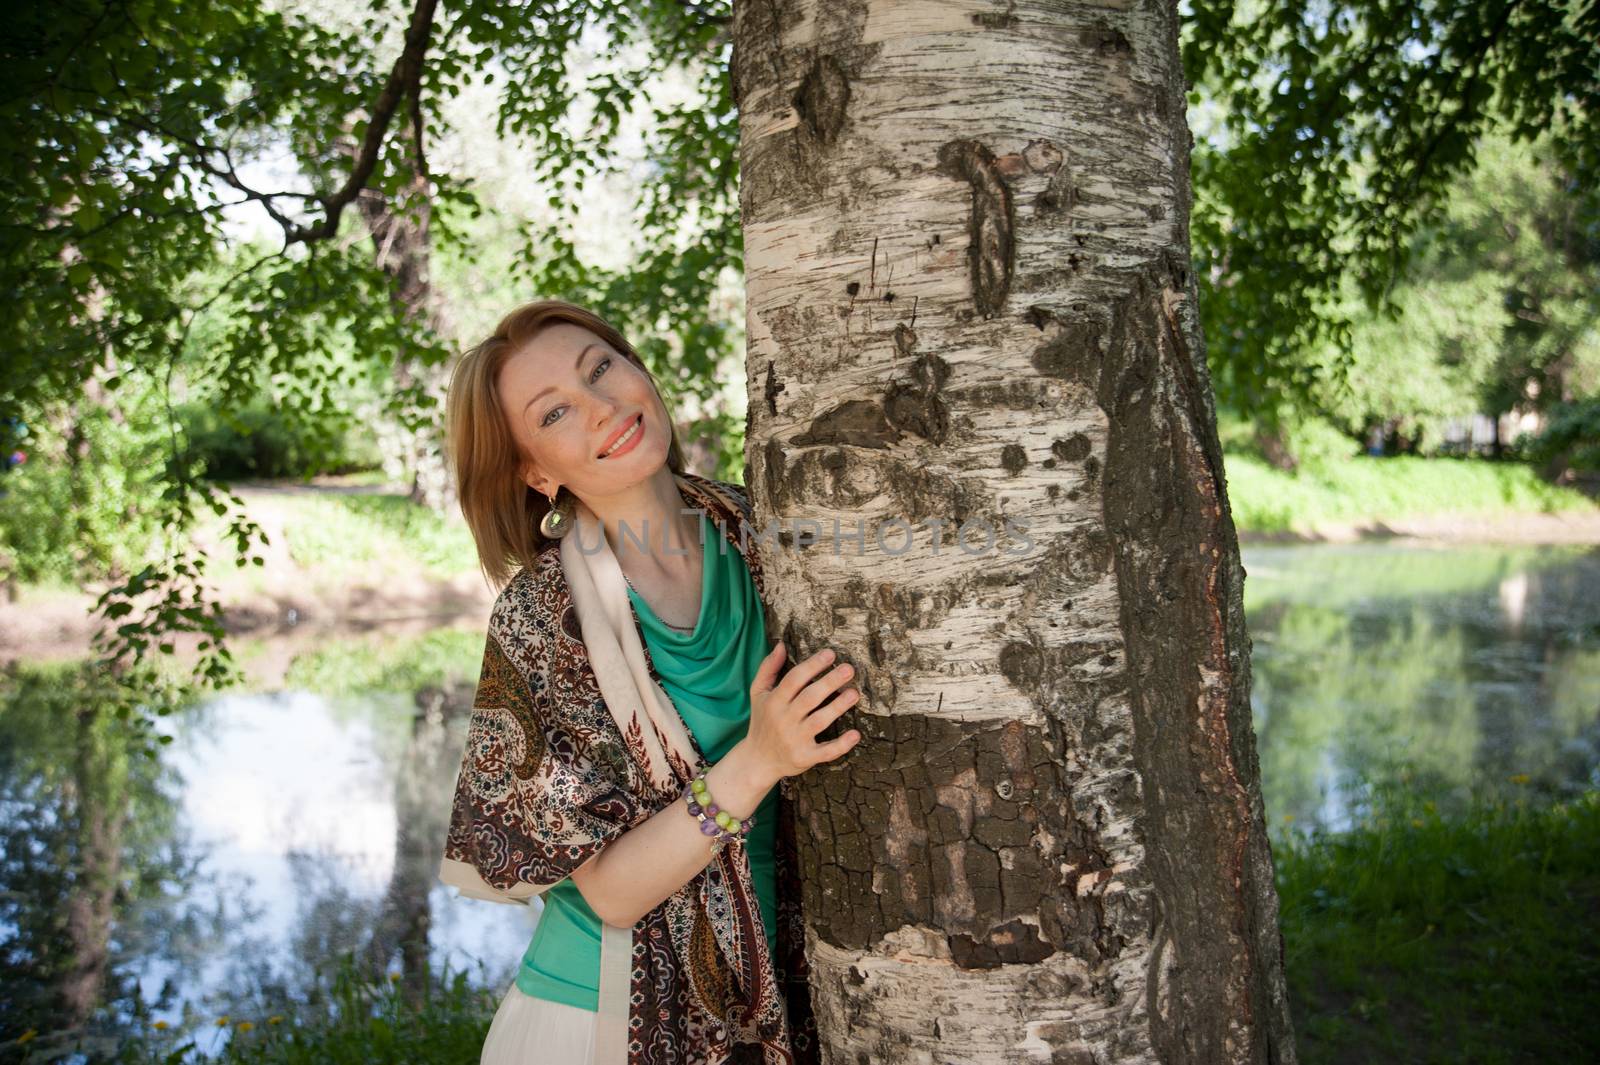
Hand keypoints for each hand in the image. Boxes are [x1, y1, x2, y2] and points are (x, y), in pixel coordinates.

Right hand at [743, 642, 861, 783]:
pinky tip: (855, 734)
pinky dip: (841, 745)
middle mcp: (784, 719)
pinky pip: (825, 752)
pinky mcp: (805, 757)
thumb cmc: (762, 720)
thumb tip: (782, 644)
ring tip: (854, 693)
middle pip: (810, 698)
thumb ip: (768, 668)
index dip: (812, 666)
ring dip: (838, 707)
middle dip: (829, 682)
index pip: (794, 680)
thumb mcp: (758, 693)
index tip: (830, 654)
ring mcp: (795, 740)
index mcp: (774, 701)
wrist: (757, 760)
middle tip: (848, 669)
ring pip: (819, 721)